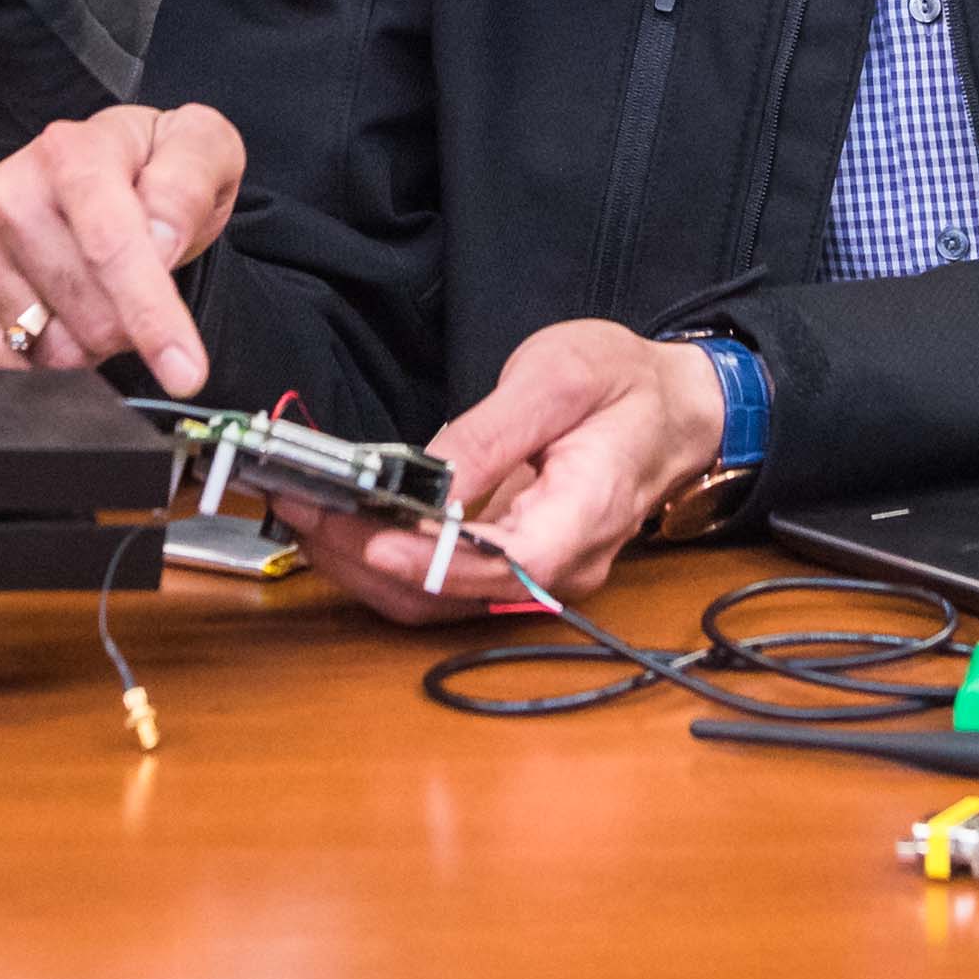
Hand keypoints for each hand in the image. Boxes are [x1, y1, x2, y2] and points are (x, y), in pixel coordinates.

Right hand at [0, 102, 242, 396]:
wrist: (111, 173)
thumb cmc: (152, 167)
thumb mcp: (203, 152)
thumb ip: (187, 188)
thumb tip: (160, 240)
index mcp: (73, 152)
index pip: (110, 245)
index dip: (150, 314)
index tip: (184, 371)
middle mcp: (10, 190)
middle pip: (85, 311)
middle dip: (127, 328)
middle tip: (138, 296)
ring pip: (45, 345)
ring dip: (86, 346)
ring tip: (96, 297)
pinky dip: (37, 365)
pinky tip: (58, 327)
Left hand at [285, 322, 725, 624]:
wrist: (676, 409)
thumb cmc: (626, 385)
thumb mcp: (559, 379)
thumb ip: (492, 433)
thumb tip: (430, 479)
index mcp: (585, 515)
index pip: (502, 564)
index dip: (428, 559)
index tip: (366, 533)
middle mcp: (560, 565)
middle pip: (453, 594)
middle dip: (367, 558)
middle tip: (302, 505)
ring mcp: (536, 573)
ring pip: (437, 599)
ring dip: (364, 564)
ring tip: (306, 512)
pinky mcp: (512, 564)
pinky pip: (442, 581)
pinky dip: (385, 559)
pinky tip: (346, 523)